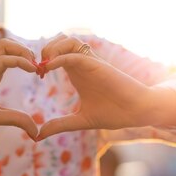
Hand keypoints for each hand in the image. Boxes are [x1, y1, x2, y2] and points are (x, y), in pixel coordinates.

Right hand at [0, 38, 39, 139]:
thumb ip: (16, 119)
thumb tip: (36, 131)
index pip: (11, 54)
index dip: (28, 60)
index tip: (40, 73)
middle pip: (8, 44)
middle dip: (27, 50)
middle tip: (39, 66)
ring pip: (5, 44)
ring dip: (24, 51)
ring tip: (35, 66)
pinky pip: (3, 59)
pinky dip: (20, 60)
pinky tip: (30, 69)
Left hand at [36, 35, 153, 139]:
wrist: (138, 112)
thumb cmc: (114, 113)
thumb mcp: (80, 120)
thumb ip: (59, 125)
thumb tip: (38, 135)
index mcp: (77, 72)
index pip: (56, 53)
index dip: (42, 60)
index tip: (37, 75)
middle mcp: (82, 63)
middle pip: (59, 41)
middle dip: (44, 50)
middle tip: (38, 68)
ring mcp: (90, 62)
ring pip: (68, 41)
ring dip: (52, 48)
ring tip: (44, 65)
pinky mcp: (97, 65)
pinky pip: (75, 54)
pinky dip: (60, 57)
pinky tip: (49, 68)